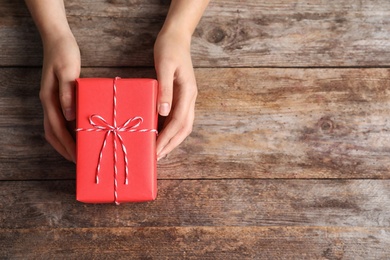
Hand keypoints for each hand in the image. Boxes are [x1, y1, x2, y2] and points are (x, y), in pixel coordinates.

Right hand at [39, 33, 79, 161]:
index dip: (67, 145)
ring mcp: (51, 100)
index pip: (58, 129)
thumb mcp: (67, 71)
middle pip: (53, 133)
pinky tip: (78, 133)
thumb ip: (67, 93)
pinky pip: (60, 119)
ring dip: (64, 142)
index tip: (77, 158)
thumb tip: (69, 116)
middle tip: (78, 162)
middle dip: (65, 149)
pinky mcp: (58, 96)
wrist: (57, 39)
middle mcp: (48, 102)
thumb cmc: (64, 53)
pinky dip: (66, 131)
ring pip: (54, 128)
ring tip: (77, 153)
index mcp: (50, 99)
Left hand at [154, 30, 196, 159]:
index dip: (168, 138)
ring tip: (159, 150)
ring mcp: (187, 97)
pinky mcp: (181, 95)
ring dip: (172, 139)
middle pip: (184, 128)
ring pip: (183, 125)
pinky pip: (177, 117)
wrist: (176, 36)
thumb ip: (165, 89)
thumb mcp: (165, 67)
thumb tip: (163, 113)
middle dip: (171, 144)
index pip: (179, 122)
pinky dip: (170, 128)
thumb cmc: (169, 49)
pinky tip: (160, 133)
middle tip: (157, 157)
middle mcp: (190, 98)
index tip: (156, 151)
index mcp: (188, 93)